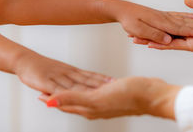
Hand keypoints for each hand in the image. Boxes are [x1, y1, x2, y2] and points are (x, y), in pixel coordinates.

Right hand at [13, 51, 110, 94]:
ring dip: (88, 90)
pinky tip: (73, 99)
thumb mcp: (58, 71)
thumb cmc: (39, 67)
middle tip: (116, 87)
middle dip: (101, 85)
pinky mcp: (46, 83)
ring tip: (101, 93)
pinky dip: (66, 95)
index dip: (103, 78)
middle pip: (86, 80)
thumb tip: (81, 83)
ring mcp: (57, 78)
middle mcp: (66, 73)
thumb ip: (69, 78)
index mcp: (70, 71)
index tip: (116, 81)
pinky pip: (58, 90)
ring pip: (75, 85)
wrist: (23, 60)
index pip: (90, 75)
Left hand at [42, 77, 179, 119]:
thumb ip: (72, 99)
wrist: (154, 96)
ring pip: (82, 97)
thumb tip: (50, 102)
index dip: (50, 98)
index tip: (38, 92)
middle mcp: (95, 107)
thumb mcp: (97, 97)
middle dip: (57, 97)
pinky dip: (87, 88)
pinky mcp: (113, 95)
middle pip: (71, 102)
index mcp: (89, 108)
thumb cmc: (129, 96)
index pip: (63, 104)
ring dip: (71, 92)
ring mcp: (105, 102)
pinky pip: (95, 92)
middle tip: (45, 89)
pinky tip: (90, 84)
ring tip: (64, 86)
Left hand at [112, 0, 192, 43]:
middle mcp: (163, 17)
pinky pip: (176, 15)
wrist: (120, 8)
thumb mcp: (138, 29)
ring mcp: (163, 15)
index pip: (179, 28)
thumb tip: (168, 40)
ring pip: (181, 18)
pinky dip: (186, 15)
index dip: (192, 31)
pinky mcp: (160, 14)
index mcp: (160, 22)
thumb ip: (154, 34)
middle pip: (183, 23)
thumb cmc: (128, 19)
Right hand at [134, 0, 192, 51]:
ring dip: (151, 42)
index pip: (172, 28)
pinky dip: (162, 45)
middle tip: (134, 35)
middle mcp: (192, 37)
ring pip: (167, 42)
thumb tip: (186, 0)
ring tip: (136, 40)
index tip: (144, 25)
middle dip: (149, 37)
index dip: (158, 26)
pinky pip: (176, 45)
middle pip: (165, 36)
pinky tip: (151, 44)